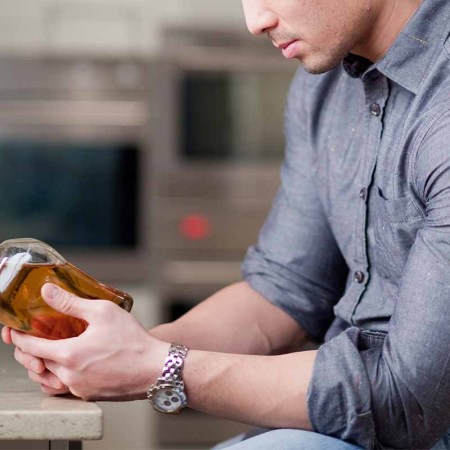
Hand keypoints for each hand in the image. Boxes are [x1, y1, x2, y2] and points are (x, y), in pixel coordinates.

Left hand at [2, 283, 167, 400]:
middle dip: (28, 352)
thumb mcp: (102, 312)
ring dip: (42, 366)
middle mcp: (69, 376)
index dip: (19, 337)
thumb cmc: (133, 340)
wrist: (155, 368)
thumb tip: (47, 291)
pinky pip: (64, 388)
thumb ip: (71, 303)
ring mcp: (79, 388)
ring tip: (47, 353)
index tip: (14, 330)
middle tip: (29, 340)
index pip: (30, 347)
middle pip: (35, 365)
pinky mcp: (89, 395)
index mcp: (69, 355)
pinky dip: (59, 376)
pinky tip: (68, 365)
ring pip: (48, 379)